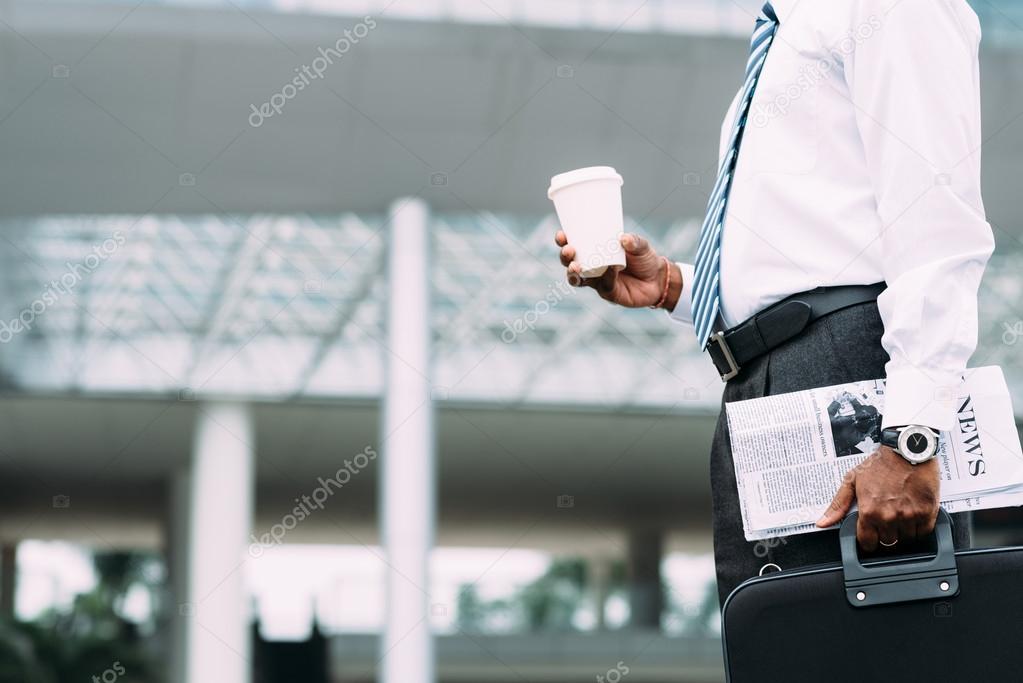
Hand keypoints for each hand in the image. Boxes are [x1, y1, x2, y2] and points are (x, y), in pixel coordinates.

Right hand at [555, 231, 680, 308]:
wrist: (658, 280)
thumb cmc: (645, 259)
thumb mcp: (641, 245)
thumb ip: (634, 241)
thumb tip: (623, 238)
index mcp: (594, 251)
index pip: (574, 245)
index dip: (563, 241)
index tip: (561, 234)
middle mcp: (592, 266)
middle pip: (570, 263)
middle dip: (565, 257)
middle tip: (569, 250)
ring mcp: (598, 281)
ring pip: (578, 279)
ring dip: (573, 273)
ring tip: (575, 266)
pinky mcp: (608, 292)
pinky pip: (603, 285)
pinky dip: (607, 276)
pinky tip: (611, 269)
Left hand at [816, 446, 939, 551]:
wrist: (906, 449)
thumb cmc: (880, 462)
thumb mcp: (852, 480)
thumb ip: (838, 504)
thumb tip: (823, 522)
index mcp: (869, 511)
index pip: (867, 543)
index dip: (868, 542)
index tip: (871, 537)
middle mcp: (888, 516)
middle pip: (888, 544)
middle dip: (886, 536)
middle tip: (887, 522)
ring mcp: (909, 515)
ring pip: (906, 540)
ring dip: (903, 533)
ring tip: (900, 517)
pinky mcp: (927, 512)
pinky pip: (924, 533)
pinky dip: (920, 529)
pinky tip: (914, 517)